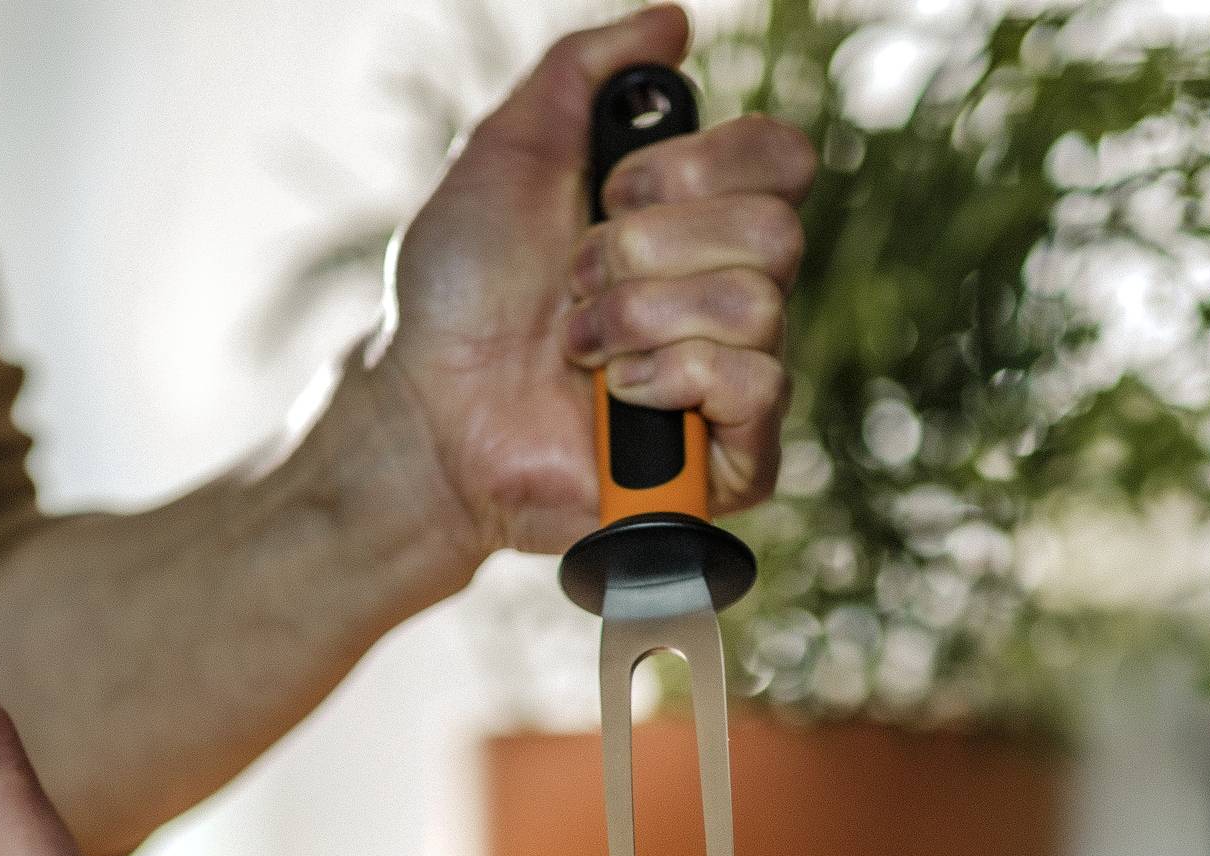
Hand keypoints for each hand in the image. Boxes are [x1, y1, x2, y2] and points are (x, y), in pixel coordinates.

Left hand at [372, 4, 815, 558]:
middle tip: (577, 276)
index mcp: (697, 218)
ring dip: (640, 313)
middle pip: (776, 230)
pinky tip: (611, 393)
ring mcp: (735, 377)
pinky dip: (666, 377)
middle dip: (650, 247)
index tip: (615, 190)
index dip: (705, 165)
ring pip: (758, 305)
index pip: (782, 160)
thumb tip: (672, 22)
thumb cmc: (461, 290)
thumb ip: (582, 70)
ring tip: (578, 343)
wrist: (427, 406)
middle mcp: (730, 291)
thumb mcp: (507, 147)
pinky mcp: (733, 457)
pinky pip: (756, 385)